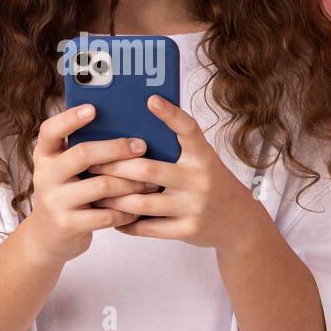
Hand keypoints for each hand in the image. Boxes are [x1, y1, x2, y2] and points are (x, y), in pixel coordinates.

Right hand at [22, 104, 159, 267]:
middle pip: (83, 154)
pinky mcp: (67, 224)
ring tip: (151, 182)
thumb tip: (126, 127)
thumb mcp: (66, 170)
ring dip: (130, 183)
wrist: (49, 238)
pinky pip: (106, 215)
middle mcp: (45, 176)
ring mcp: (55, 201)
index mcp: (45, 156)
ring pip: (101, 186)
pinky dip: (126, 211)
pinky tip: (139, 208)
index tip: (93, 108)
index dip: (70, 118)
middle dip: (116, 148)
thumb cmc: (68, 194)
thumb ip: (84, 152)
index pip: (51, 130)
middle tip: (141, 145)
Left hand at [87, 94, 263, 248]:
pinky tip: (111, 213)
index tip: (151, 99)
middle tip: (92, 163)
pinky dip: (125, 222)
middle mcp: (200, 179)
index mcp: (203, 156)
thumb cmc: (209, 182)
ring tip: (95, 189)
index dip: (171, 114)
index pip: (188, 129)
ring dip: (114, 197)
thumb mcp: (201, 161)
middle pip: (147, 170)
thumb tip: (131, 134)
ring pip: (141, 202)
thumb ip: (176, 148)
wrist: (239, 222)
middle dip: (114, 167)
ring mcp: (194, 207)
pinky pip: (147, 228)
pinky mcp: (188, 230)